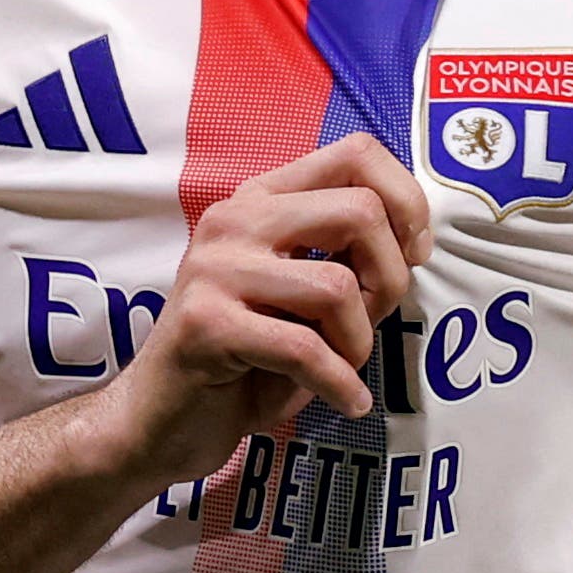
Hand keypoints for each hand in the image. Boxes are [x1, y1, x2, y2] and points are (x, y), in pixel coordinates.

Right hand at [79, 135, 432, 491]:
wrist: (159, 418)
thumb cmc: (243, 359)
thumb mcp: (298, 294)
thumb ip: (345, 256)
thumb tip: (413, 240)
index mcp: (261, 199)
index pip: (357, 154)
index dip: (407, 201)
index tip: (412, 254)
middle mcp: (235, 220)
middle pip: (360, 211)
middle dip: (390, 278)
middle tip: (371, 322)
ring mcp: (215, 268)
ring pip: (337, 286)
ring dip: (358, 343)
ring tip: (341, 369)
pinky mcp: (206, 323)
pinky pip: (305, 349)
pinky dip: (338, 384)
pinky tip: (343, 401)